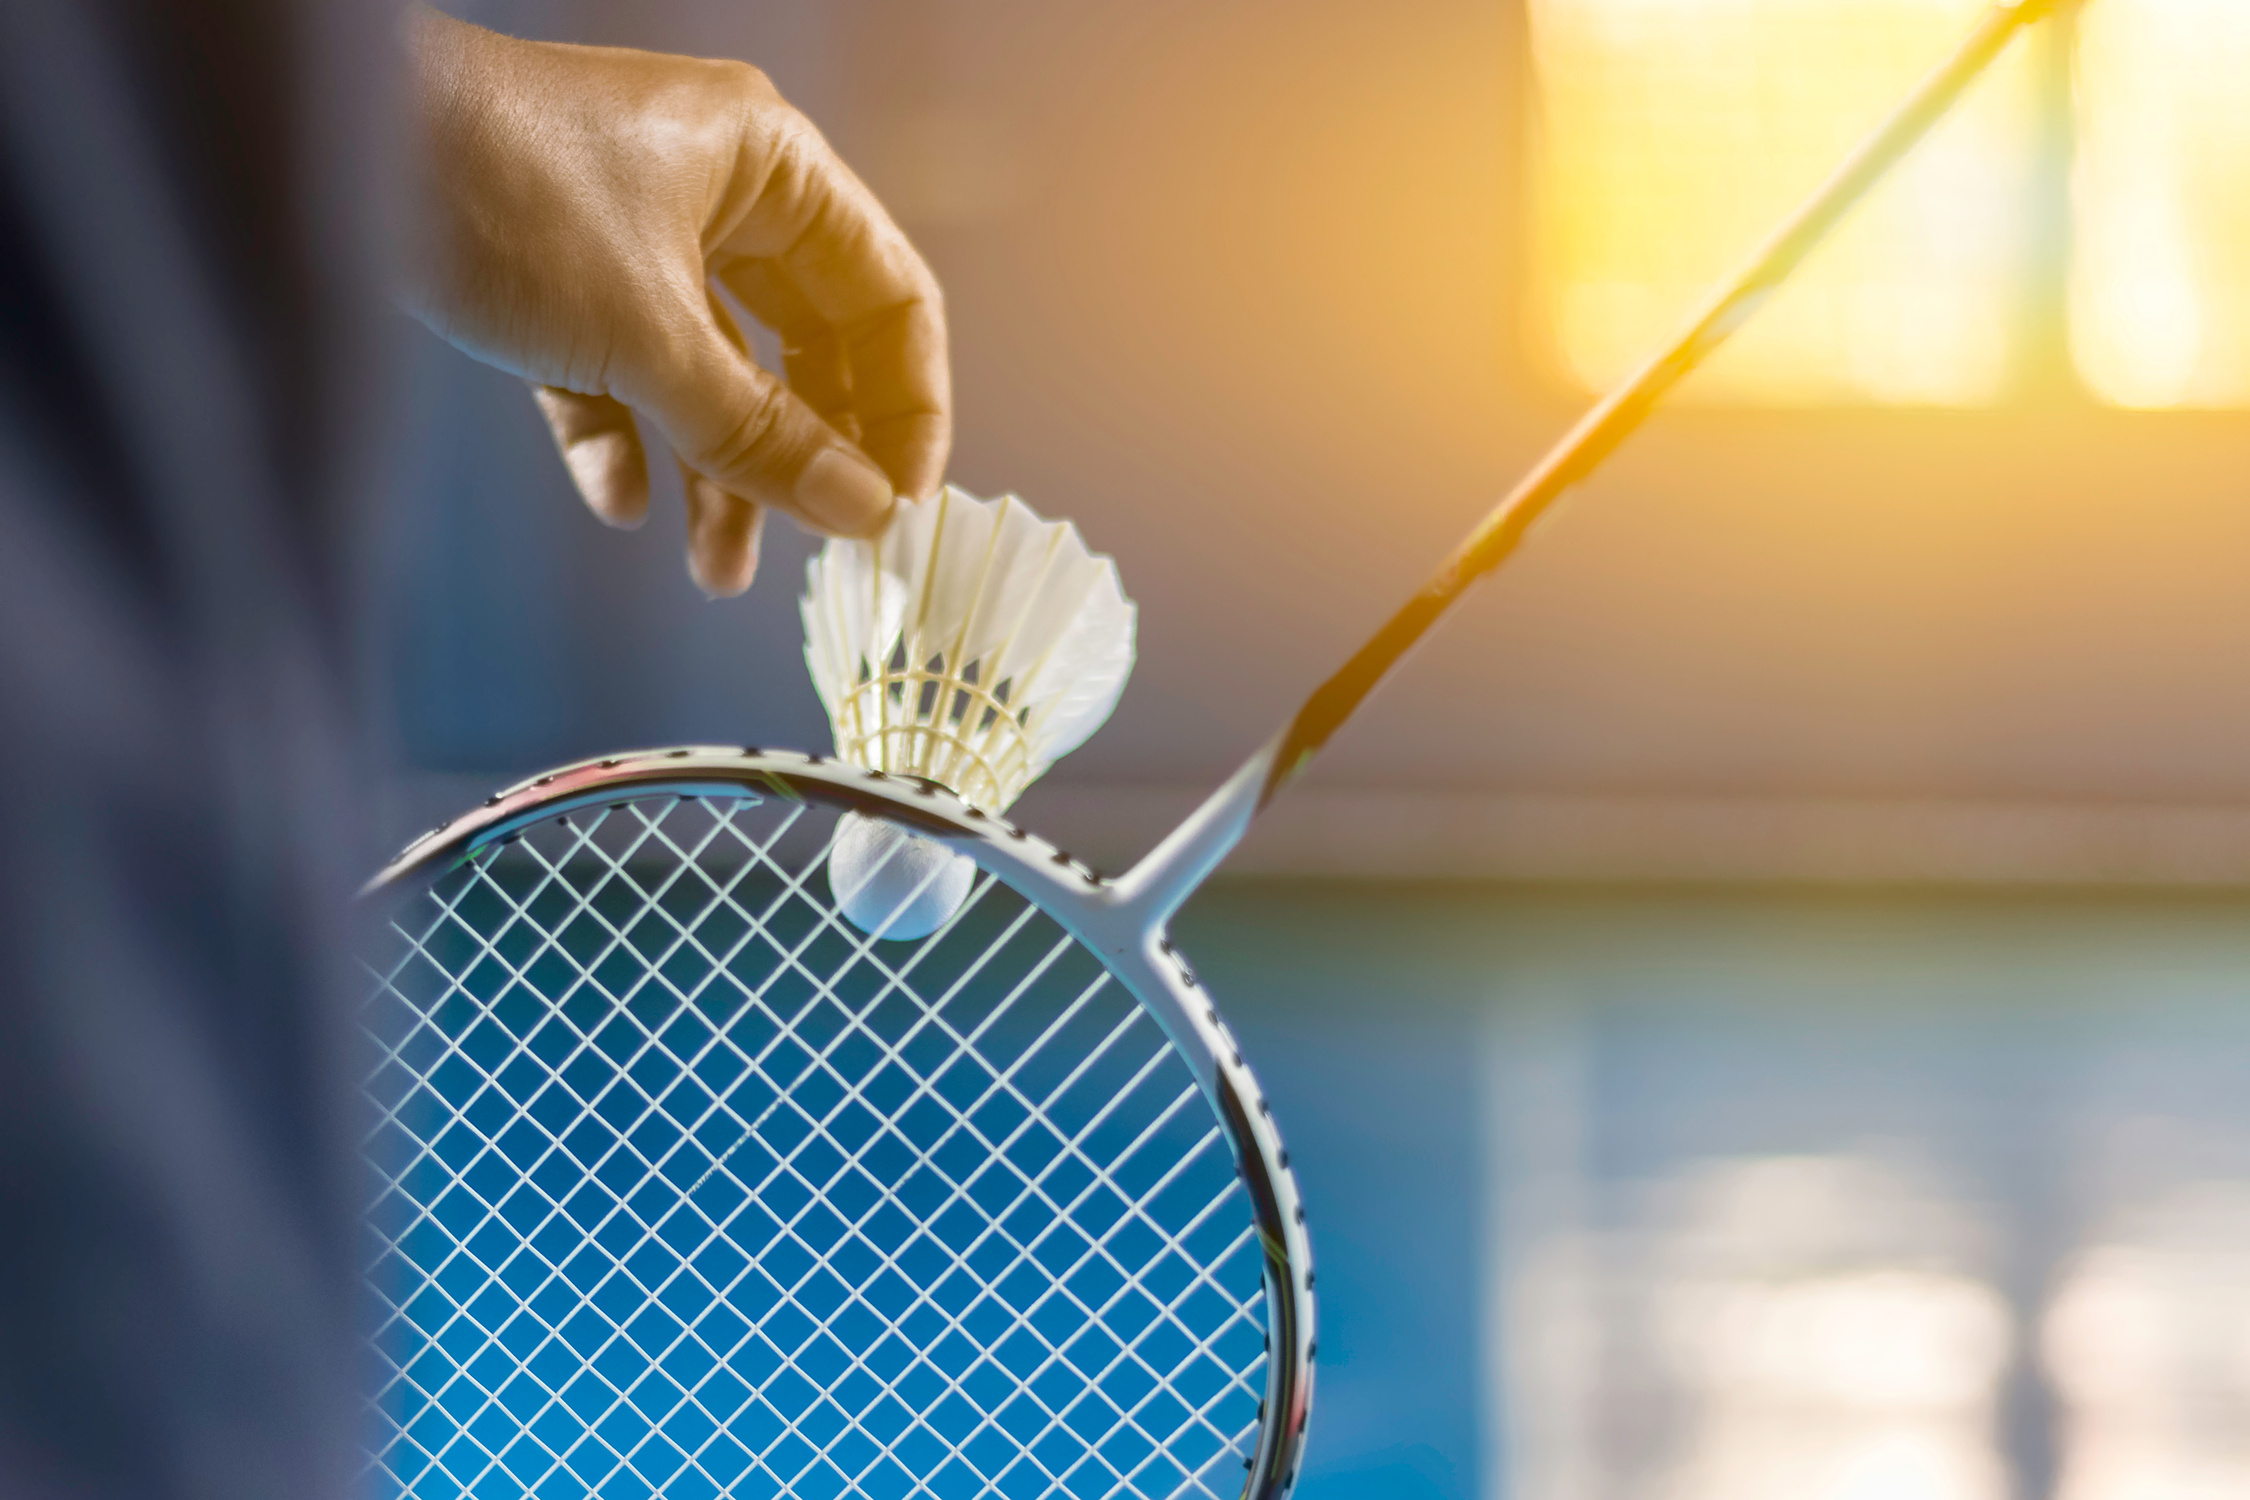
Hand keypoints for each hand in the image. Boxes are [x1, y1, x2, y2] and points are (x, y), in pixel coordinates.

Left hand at [402, 9, 948, 594]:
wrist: (314, 147)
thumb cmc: (492, 190)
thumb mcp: (648, 331)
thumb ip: (761, 433)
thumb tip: (863, 511)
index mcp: (769, 167)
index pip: (888, 297)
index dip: (908, 408)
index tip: (897, 507)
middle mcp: (716, 194)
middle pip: (808, 346)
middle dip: (806, 455)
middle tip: (820, 542)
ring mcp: (636, 236)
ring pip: (714, 374)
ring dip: (718, 474)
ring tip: (713, 572)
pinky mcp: (558, 279)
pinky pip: (620, 376)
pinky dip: (624, 441)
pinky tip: (617, 502)